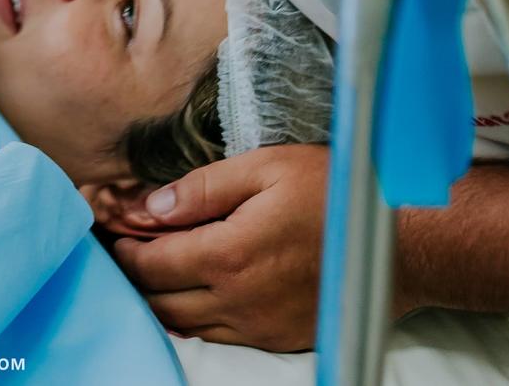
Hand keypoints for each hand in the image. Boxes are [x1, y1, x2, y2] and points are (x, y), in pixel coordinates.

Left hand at [110, 145, 328, 350]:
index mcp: (228, 255)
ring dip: (162, 298)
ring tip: (153, 266)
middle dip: (136, 275)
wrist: (397, 246)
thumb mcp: (263, 168)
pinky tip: (195, 289)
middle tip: (124, 248)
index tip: (112, 231)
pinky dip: (196, 316)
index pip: (152, 264)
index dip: (125, 248)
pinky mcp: (278, 339)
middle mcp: (238, 301)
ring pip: (187, 326)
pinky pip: (220, 335)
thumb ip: (202, 189)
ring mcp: (258, 327)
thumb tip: (152, 207)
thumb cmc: (332, 194)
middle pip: (161, 301)